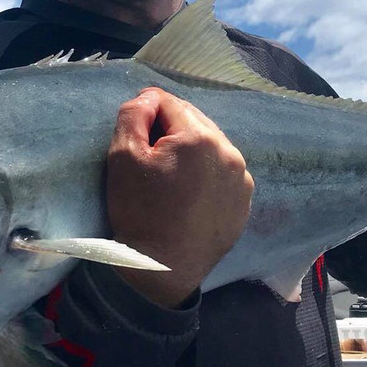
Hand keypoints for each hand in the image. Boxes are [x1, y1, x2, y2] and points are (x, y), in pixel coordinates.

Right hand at [106, 87, 253, 306]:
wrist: (161, 269)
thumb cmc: (139, 212)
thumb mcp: (122, 157)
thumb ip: (133, 114)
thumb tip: (149, 97)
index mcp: (199, 137)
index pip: (168, 103)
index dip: (146, 115)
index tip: (135, 139)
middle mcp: (229, 151)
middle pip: (193, 121)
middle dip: (171, 132)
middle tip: (151, 159)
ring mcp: (241, 177)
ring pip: (211, 146)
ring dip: (191, 151)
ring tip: (171, 178)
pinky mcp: (244, 200)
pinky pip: (223, 172)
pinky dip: (206, 174)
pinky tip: (189, 194)